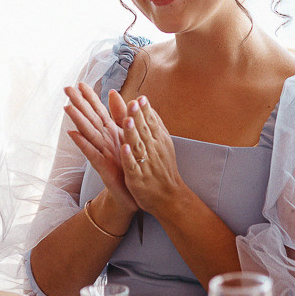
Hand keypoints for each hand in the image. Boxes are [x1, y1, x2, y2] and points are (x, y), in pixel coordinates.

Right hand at [64, 84, 136, 212]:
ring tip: (67, 107)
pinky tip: (73, 134)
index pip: (98, 112)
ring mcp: (101, 154)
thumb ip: (121, 115)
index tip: (80, 83)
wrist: (134, 193)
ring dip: (77, 120)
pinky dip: (83, 144)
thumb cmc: (129, 165)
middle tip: (66, 88)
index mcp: (111, 134)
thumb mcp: (127, 136)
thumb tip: (114, 93)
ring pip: (87, 134)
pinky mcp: (103, 168)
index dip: (90, 98)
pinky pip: (92, 153)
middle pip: (89, 119)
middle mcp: (103, 141)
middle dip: (78, 103)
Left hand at [116, 95, 184, 217]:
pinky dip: (129, 157)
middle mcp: (153, 150)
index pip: (151, 123)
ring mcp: (145, 164)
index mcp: (158, 141)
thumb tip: (146, 104)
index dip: (145, 111)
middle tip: (133, 103)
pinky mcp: (137, 178)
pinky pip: (133, 166)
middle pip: (144, 131)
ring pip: (138, 146)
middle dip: (138, 117)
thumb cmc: (163, 168)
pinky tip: (125, 149)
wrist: (170, 197)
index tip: (140, 98)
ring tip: (128, 121)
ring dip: (133, 133)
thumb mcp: (161, 142)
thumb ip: (152, 122)